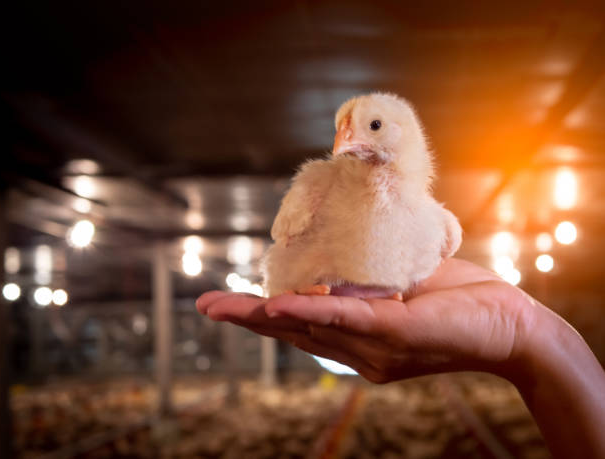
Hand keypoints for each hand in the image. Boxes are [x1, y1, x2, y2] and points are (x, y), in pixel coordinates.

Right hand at [196, 258, 533, 382]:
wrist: (512, 325)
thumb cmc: (459, 299)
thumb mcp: (405, 283)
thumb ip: (371, 277)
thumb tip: (342, 253)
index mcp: (360, 340)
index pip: (304, 328)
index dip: (266, 316)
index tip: (232, 304)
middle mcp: (361, 351)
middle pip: (295, 333)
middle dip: (248, 319)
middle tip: (206, 306)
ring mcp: (377, 346)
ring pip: (311, 328)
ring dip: (265, 316)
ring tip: (223, 308)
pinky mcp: (397, 332)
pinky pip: (347, 319)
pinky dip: (310, 313)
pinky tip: (279, 307)